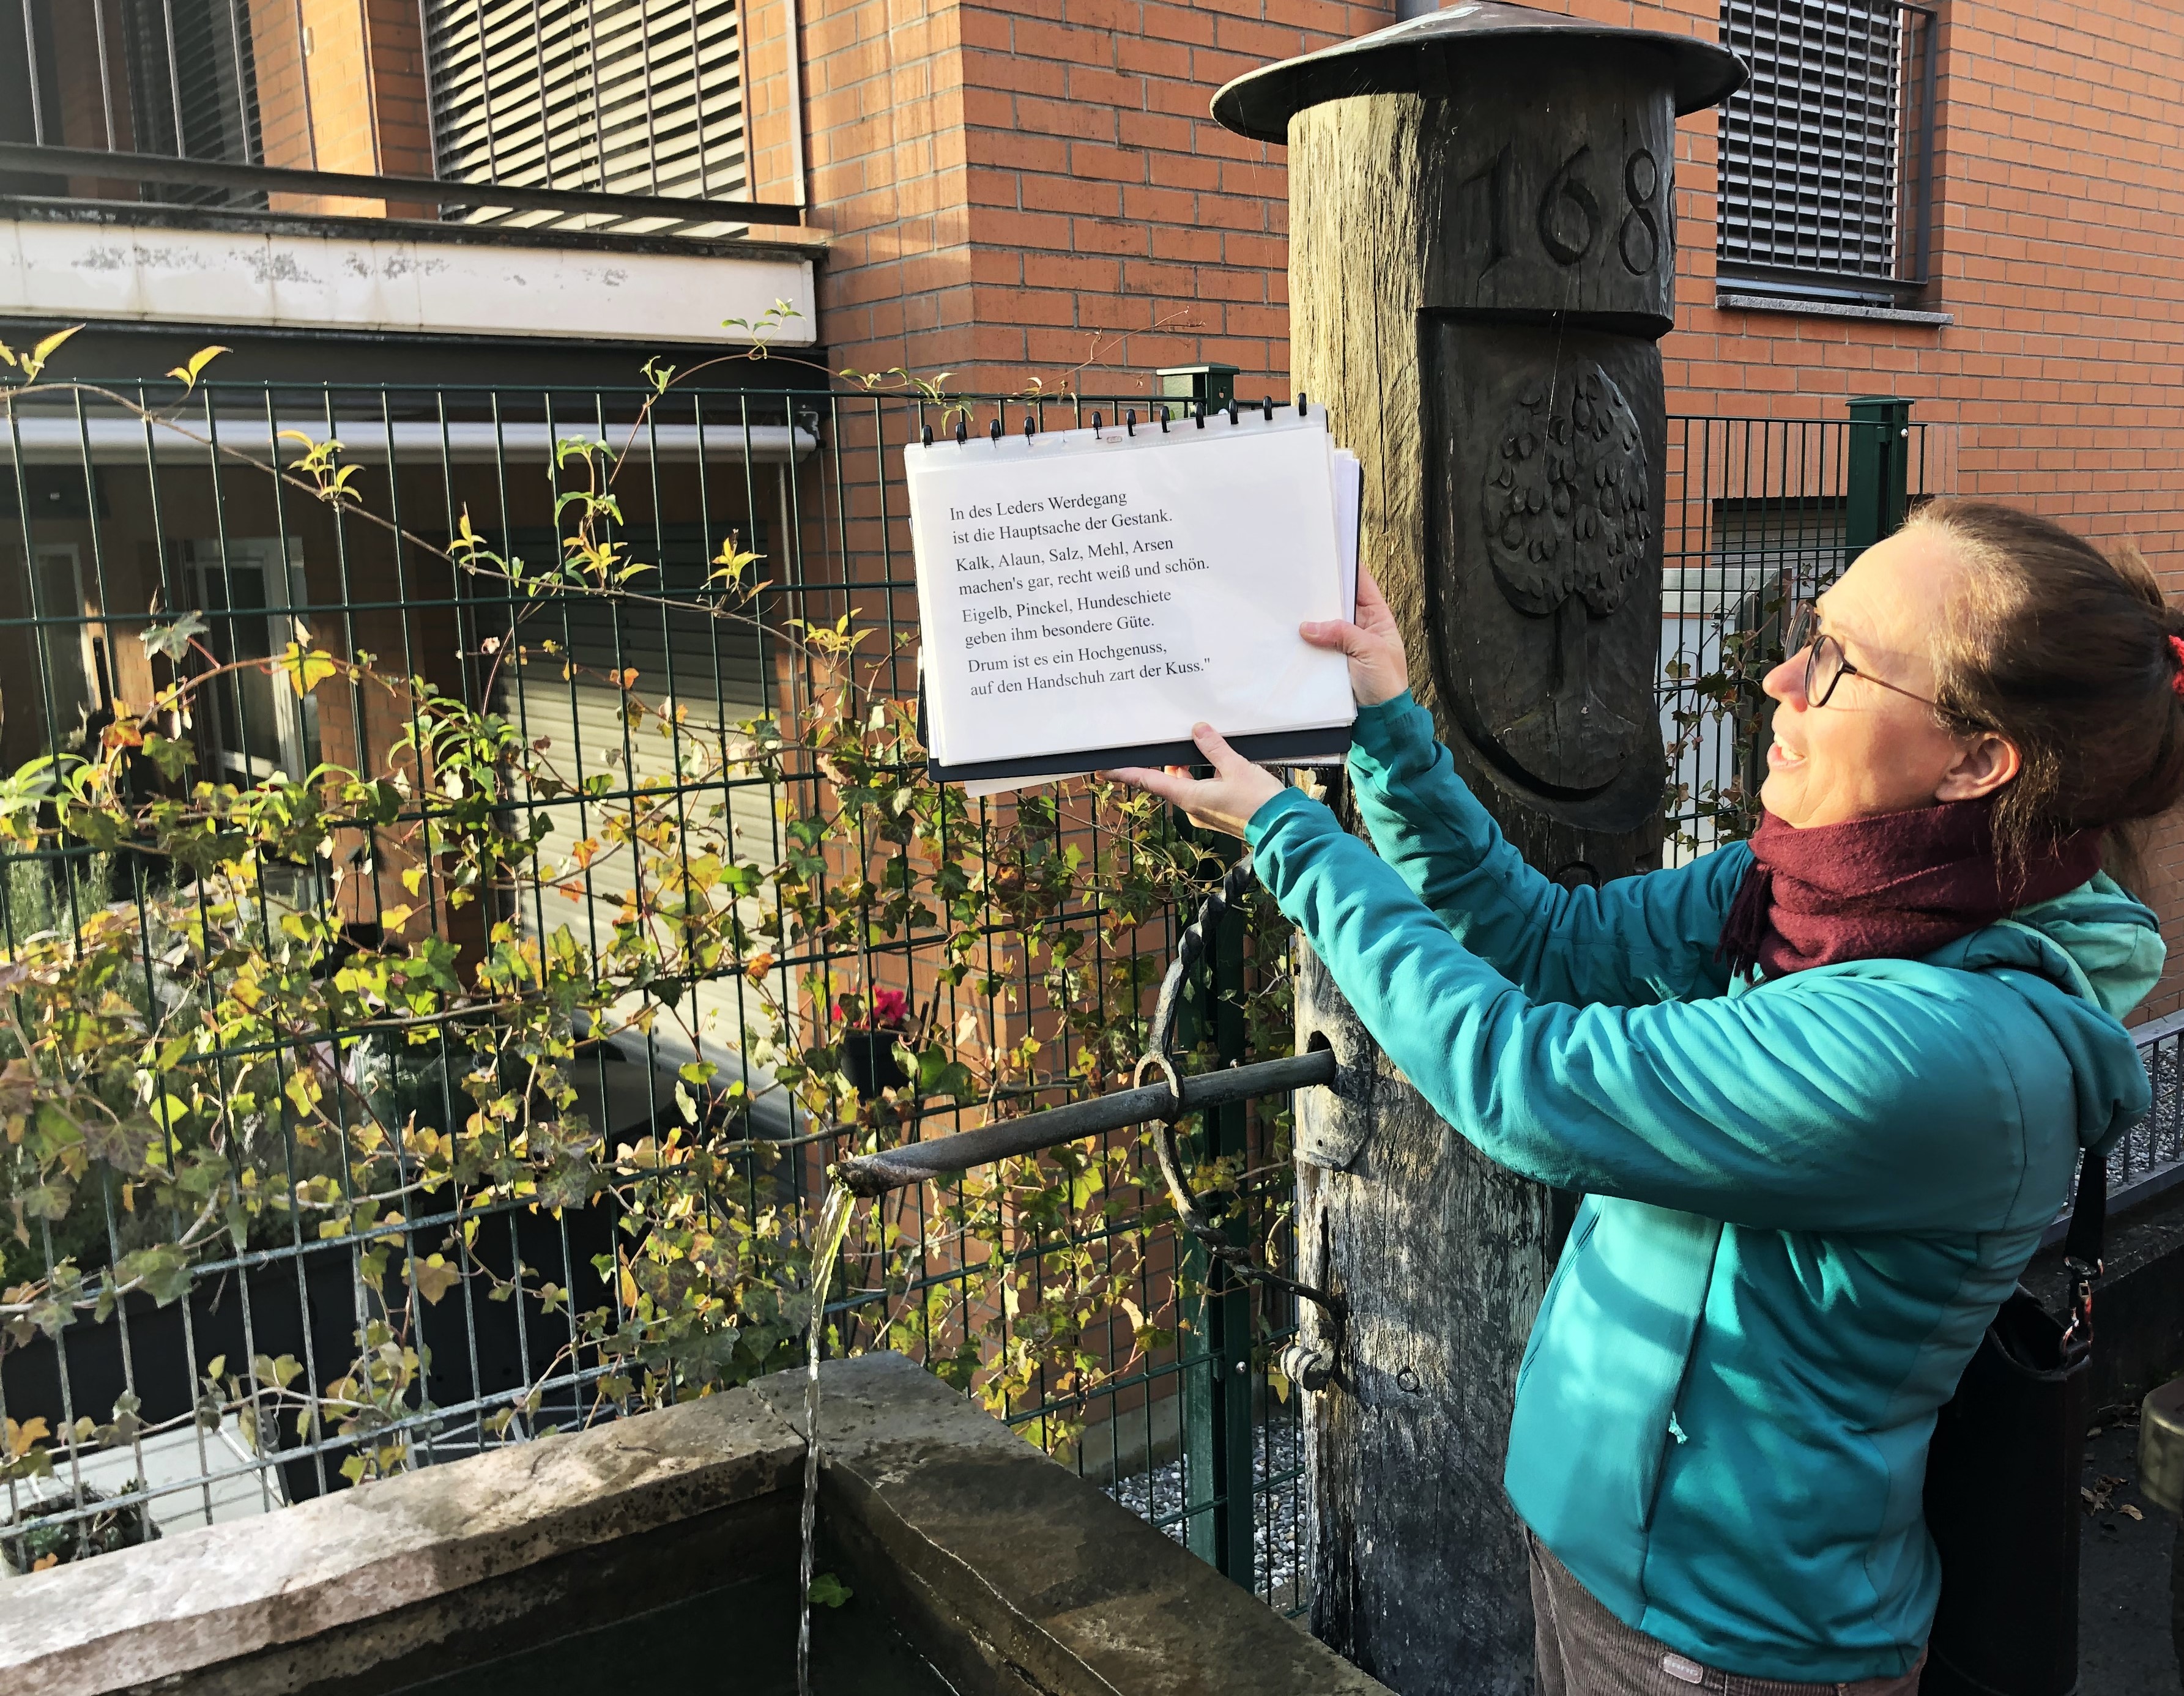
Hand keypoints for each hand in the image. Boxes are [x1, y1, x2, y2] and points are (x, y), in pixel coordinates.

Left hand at [1108, 723, 1284, 838]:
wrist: (1285, 828)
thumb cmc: (1259, 802)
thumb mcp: (1236, 766)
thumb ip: (1214, 747)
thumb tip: (1197, 730)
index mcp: (1189, 797)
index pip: (1149, 781)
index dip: (1125, 773)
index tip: (1103, 769)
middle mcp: (1193, 808)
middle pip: (1170, 780)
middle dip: (1171, 761)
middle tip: (1173, 740)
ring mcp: (1206, 813)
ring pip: (1189, 785)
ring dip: (1191, 768)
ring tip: (1202, 746)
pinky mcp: (1221, 815)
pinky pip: (1205, 792)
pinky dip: (1206, 777)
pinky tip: (1221, 765)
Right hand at [1301, 564, 1409, 706]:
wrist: (1380, 718)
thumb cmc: (1387, 684)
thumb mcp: (1370, 651)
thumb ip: (1342, 634)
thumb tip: (1309, 626)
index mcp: (1378, 618)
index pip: (1363, 584)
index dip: (1348, 568)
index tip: (1330, 555)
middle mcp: (1360, 627)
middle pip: (1338, 602)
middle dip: (1323, 594)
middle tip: (1303, 581)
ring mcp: (1344, 643)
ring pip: (1324, 623)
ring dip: (1311, 618)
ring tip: (1293, 606)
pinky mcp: (1331, 660)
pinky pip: (1316, 645)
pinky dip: (1306, 641)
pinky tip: (1293, 634)